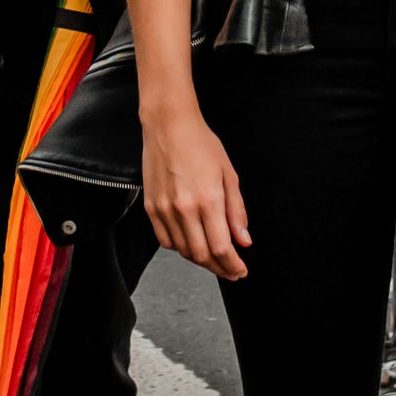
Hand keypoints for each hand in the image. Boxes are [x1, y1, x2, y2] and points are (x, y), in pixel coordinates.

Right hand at [141, 101, 250, 279]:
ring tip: (213, 258)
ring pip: (183, 251)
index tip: (240, 271)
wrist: (168, 125)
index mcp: (208, 199)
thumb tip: (243, 240)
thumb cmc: (200, 143)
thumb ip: (236, 210)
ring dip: (201, 260)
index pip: (221, 248)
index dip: (233, 265)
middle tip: (230, 270)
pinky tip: (191, 243)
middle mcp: (185, 208)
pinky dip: (180, 248)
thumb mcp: (228, 173)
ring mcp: (165, 209)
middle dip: (220, 268)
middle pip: (202, 255)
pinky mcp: (151, 208)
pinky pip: (165, 241)